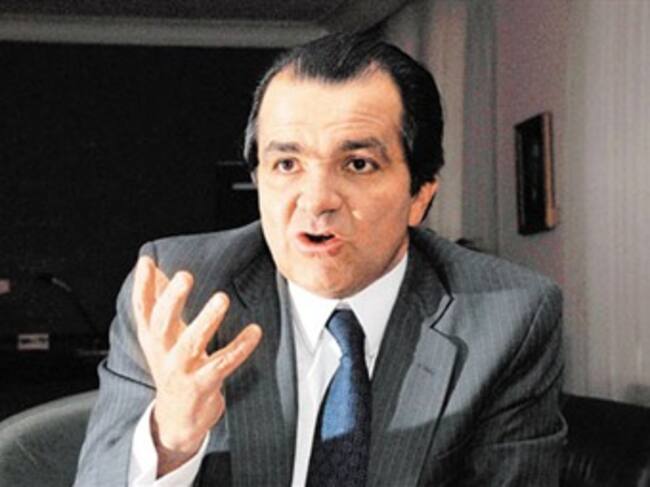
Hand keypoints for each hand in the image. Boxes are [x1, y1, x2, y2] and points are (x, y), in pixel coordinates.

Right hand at [132, 256, 261, 475]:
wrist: (177, 419)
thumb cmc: (174, 368)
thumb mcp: (162, 337)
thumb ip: (160, 302)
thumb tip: (152, 266)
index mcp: (153, 339)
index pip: (142, 310)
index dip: (143, 286)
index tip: (147, 261)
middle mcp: (163, 354)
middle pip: (161, 324)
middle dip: (172, 300)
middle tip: (184, 276)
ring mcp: (182, 371)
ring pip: (191, 345)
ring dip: (206, 321)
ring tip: (221, 299)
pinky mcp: (203, 386)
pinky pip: (223, 364)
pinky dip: (239, 348)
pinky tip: (254, 331)